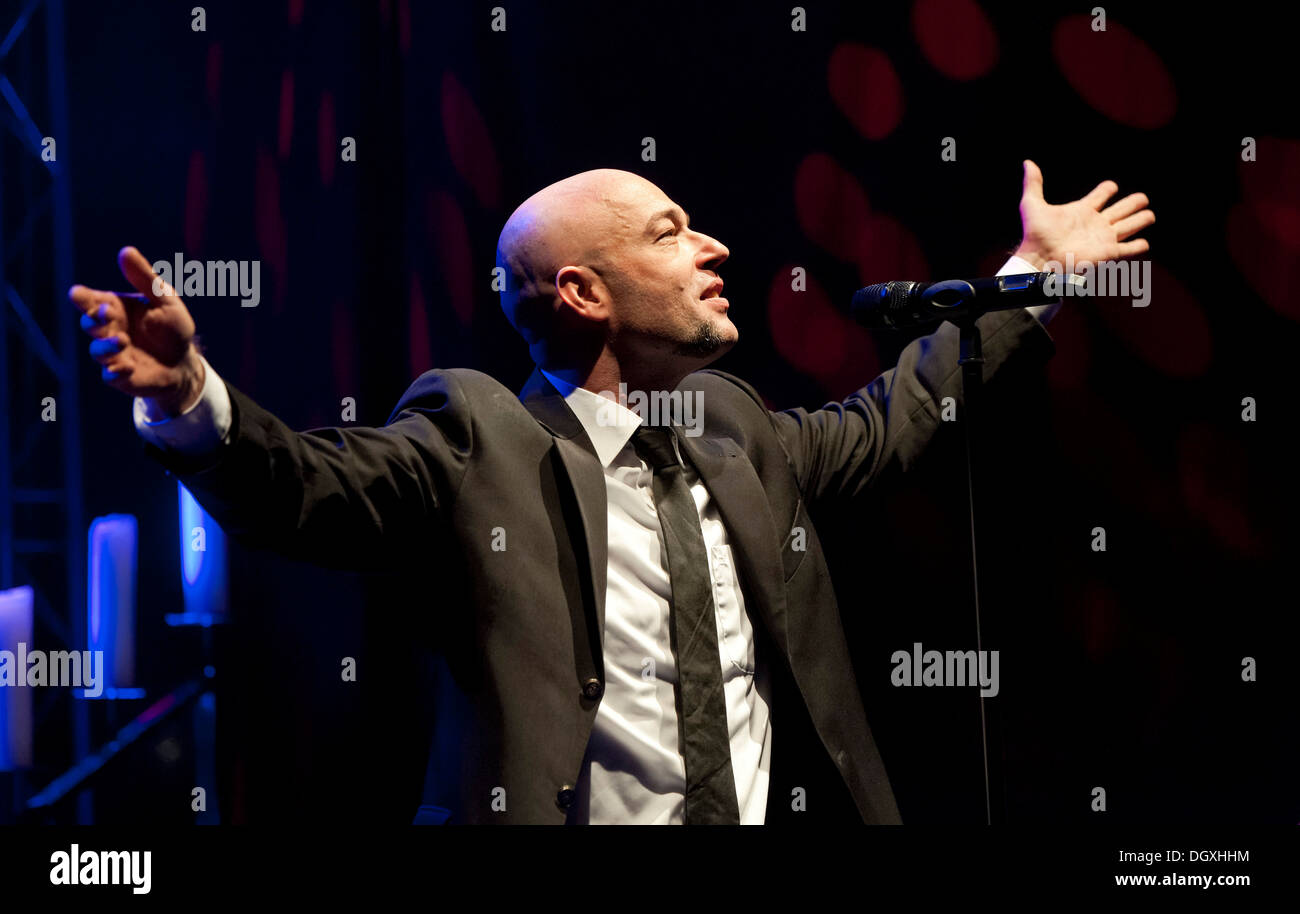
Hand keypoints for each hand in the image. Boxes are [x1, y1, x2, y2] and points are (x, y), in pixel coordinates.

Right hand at [69, 246, 203, 415]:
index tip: (78, 294)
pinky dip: (114, 372)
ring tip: (122, 340)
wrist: (185, 364)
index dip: (83, 298)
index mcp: (116, 308)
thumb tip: (125, 251)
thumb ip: (145, 278)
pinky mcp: (122, 376)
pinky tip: (125, 367)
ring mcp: (114, 354)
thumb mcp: (165, 300)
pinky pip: (110, 376)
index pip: (91, 300)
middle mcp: (110, 330)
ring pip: (97, 350)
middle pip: (89, 323)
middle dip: (94, 319)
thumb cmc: (173, 328)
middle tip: (106, 313)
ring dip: (106, 345)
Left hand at [1013, 159, 1154, 271]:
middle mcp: (1096, 223)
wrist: (1039, 259)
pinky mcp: (1108, 253)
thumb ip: (1033, 183)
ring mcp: (1103, 238)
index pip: (1102, 195)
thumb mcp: (1032, 205)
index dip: (1107, 189)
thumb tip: (1028, 162)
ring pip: (1130, 226)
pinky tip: (1145, 243)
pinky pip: (1129, 249)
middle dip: (1133, 202)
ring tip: (1150, 215)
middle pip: (1121, 209)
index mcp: (1082, 210)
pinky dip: (1138, 246)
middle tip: (1143, 198)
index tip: (1110, 187)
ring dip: (1141, 219)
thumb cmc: (1035, 235)